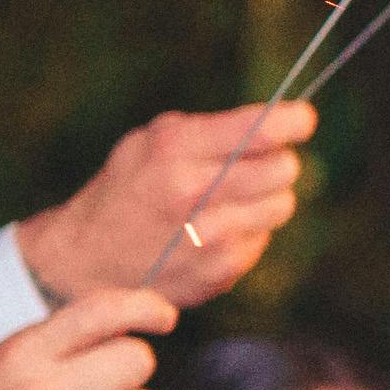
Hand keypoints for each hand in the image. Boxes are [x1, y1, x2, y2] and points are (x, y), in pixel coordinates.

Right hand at [18, 101, 313, 303]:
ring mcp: (209, 234)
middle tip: (258, 166)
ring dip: (266, 201)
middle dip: (278, 164)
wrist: (86, 261)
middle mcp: (192, 190)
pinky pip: (262, 239)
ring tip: (229, 202)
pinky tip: (213, 234)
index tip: (302, 119)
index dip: (291, 122)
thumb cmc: (126, 191)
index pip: (259, 130)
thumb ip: (207, 132)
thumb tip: (276, 124)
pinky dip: (247, 234)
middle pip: (284, 168)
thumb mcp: (147, 144)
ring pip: (281, 205)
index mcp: (173, 148)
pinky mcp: (221, 270)